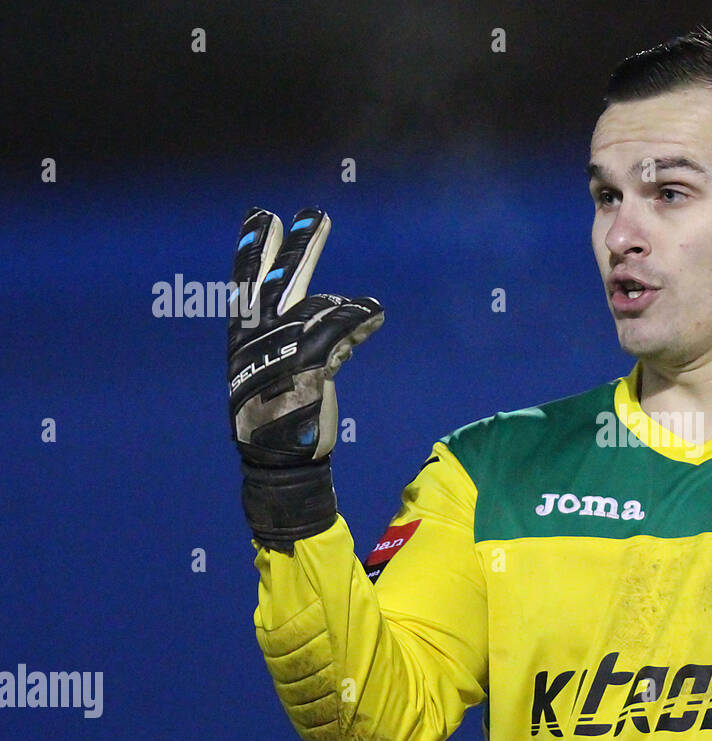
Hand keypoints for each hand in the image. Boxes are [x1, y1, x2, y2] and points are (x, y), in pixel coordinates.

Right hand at [228, 207, 383, 466]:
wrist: (277, 464)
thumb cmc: (281, 416)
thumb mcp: (292, 370)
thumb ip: (319, 337)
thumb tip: (355, 312)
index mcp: (244, 339)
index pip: (247, 284)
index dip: (255, 250)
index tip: (262, 216)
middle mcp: (256, 342)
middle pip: (276, 284)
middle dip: (297, 247)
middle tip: (315, 213)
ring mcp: (278, 356)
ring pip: (313, 309)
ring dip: (342, 304)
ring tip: (367, 307)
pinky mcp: (304, 372)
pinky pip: (335, 335)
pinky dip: (357, 319)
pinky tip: (375, 311)